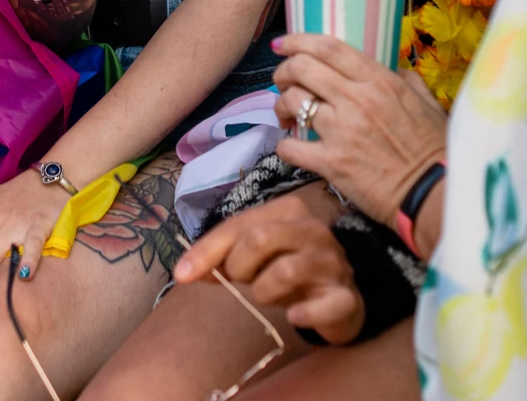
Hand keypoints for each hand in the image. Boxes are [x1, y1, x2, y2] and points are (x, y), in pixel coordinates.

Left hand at [174, 199, 363, 344]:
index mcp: (289, 210)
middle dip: (238, 267)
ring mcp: (333, 262)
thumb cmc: (290, 270)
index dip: (207, 250)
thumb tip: (185, 270)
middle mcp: (313, 229)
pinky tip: (294, 315)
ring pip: (287, 270)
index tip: (181, 275)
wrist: (339, 297)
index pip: (240, 224)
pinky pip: (325, 305)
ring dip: (264, 291)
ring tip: (265, 295)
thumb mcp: (255, 259)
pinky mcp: (346, 297)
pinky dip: (305, 313)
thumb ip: (223, 258)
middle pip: (261, 238)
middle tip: (241, 281)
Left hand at [272, 33, 448, 227]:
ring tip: (287, 116)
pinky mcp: (331, 163)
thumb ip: (406, 79)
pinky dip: (284, 145)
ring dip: (282, 106)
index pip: (328, 47)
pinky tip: (291, 147)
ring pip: (293, 102)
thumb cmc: (433, 149)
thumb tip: (392, 69)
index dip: (298, 40)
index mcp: (378, 80)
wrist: (431, 195)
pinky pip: (290, 147)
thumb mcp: (426, 103)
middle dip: (284, 71)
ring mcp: (341, 131)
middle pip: (302, 68)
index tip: (282, 44)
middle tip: (283, 82)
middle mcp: (356, 99)